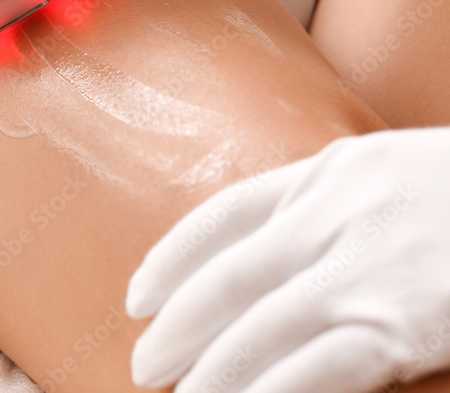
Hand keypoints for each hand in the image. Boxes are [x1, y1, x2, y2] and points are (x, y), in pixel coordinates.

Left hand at [126, 128, 449, 392]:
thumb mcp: (401, 172)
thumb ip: (343, 202)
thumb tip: (292, 251)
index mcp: (331, 171)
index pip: (224, 215)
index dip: (173, 258)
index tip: (139, 293)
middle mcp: (335, 212)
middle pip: (229, 277)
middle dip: (179, 325)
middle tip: (144, 363)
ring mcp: (367, 266)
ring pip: (259, 328)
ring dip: (211, 371)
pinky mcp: (402, 321)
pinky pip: (315, 366)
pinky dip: (268, 391)